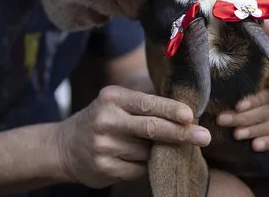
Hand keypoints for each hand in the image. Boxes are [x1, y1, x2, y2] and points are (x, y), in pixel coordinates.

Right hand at [55, 85, 211, 187]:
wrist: (64, 147)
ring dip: (159, 152)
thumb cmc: (103, 119)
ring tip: (155, 147)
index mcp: (112, 98)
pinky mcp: (104, 168)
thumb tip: (186, 109)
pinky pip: (138, 170)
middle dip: (181, 133)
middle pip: (152, 128)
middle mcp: (106, 120)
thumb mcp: (116, 103)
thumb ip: (144, 103)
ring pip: (148, 153)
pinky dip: (146, 166)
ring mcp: (104, 146)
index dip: (171, 110)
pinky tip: (138, 160)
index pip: (147, 103)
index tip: (191, 115)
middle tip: (204, 136)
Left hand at [213, 17, 268, 151]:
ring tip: (235, 135)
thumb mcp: (224, 47)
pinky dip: (268, 141)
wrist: (197, 84)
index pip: (268, 87)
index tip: (236, 105)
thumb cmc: (212, 63)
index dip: (255, 97)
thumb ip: (247, 31)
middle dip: (246, 116)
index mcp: (261, 72)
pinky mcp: (264, 126)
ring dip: (254, 129)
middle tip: (222, 119)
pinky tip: (254, 147)